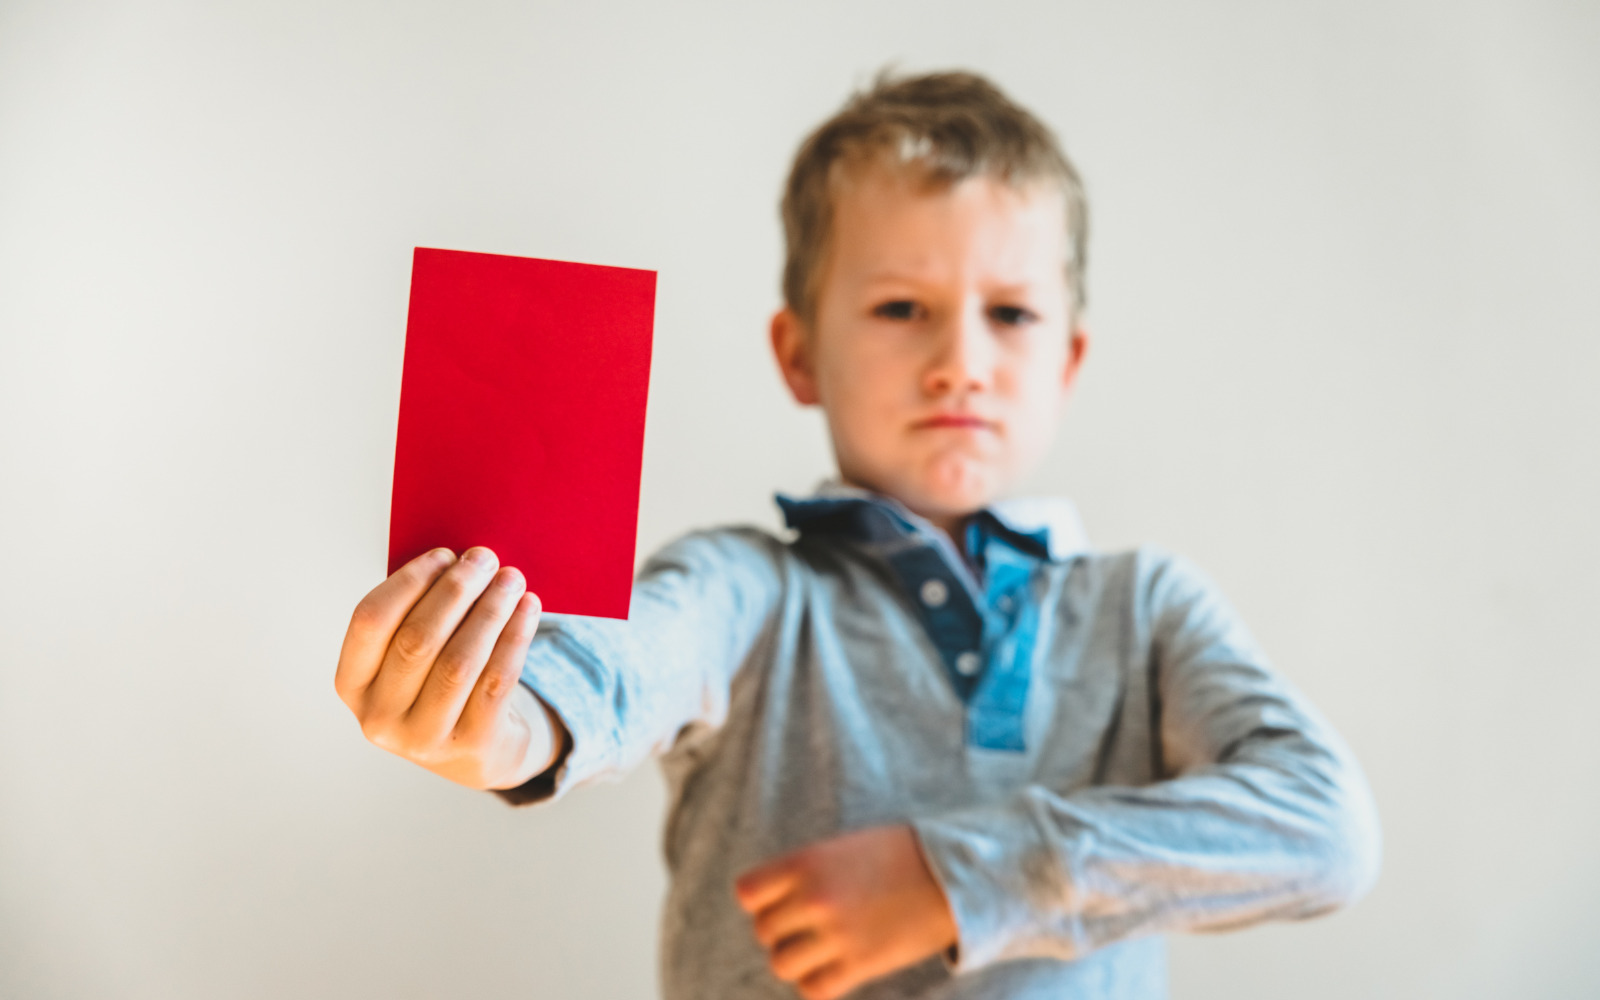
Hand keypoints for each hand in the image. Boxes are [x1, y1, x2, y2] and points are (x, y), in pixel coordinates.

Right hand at [334, 546, 562, 789]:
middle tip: (484, 558)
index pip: (370, 621)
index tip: (444, 554)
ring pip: (460, 661)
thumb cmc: (437, 686)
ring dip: (490, 610)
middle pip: (418, 639)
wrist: (474, 752)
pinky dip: (515, 637)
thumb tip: (460, 560)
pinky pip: (497, 680)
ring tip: (511, 578)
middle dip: (456, 590)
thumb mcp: (409, 660)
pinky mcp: (472, 744)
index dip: (408, 581)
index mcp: (353, 684)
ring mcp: (424, 738)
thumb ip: (418, 615)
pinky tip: (528, 608)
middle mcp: (380, 716)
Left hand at [734, 825, 957, 999]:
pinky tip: (836, 972)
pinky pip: (813, 989)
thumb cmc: (903, 855)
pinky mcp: (859, 965)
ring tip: (821, 951)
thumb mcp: (846, 848)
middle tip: (811, 928)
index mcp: (807, 861)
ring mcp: (836, 934)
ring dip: (797, 960)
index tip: (782, 902)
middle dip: (783, 932)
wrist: (956, 875)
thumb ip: (809, 873)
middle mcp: (814, 897)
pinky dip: (817, 985)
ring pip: (781, 964)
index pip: (747, 892)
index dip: (762, 901)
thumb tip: (779, 904)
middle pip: (764, 931)